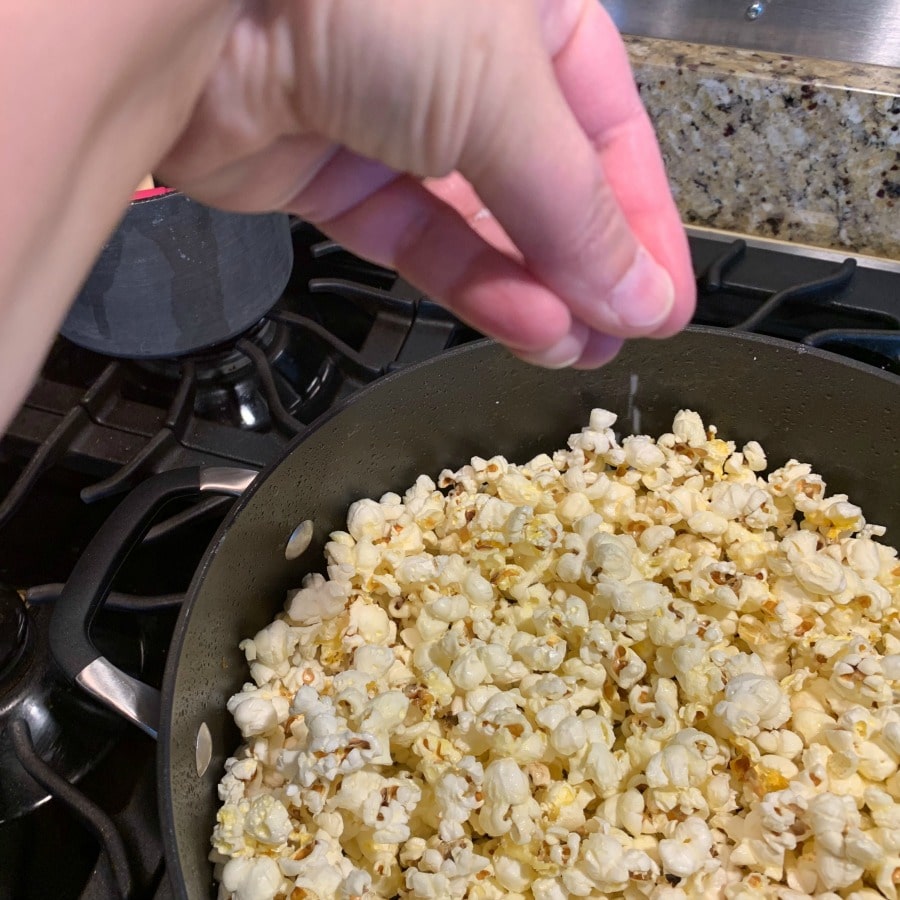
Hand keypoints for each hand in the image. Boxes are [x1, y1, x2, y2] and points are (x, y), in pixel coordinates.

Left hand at [158, 0, 694, 367]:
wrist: (193, 7)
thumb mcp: (507, 94)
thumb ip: (573, 207)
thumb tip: (639, 293)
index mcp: (524, 8)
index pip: (606, 122)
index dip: (640, 214)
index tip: (665, 291)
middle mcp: (458, 58)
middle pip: (541, 180)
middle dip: (584, 264)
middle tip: (622, 334)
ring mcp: (390, 119)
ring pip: (480, 222)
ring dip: (533, 290)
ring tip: (578, 349)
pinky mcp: (332, 176)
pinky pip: (418, 240)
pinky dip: (470, 286)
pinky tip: (526, 328)